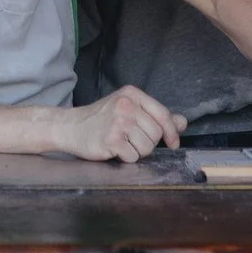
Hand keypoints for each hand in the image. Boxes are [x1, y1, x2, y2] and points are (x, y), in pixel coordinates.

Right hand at [58, 85, 181, 162]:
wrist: (70, 127)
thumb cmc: (101, 119)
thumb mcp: (128, 109)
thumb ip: (155, 115)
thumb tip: (182, 122)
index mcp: (132, 94)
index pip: (163, 115)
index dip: (171, 132)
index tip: (172, 143)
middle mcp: (126, 105)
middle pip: (156, 134)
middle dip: (147, 142)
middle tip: (130, 139)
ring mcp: (118, 122)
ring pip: (147, 147)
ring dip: (137, 151)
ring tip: (122, 143)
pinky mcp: (111, 139)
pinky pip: (133, 157)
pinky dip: (125, 158)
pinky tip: (113, 149)